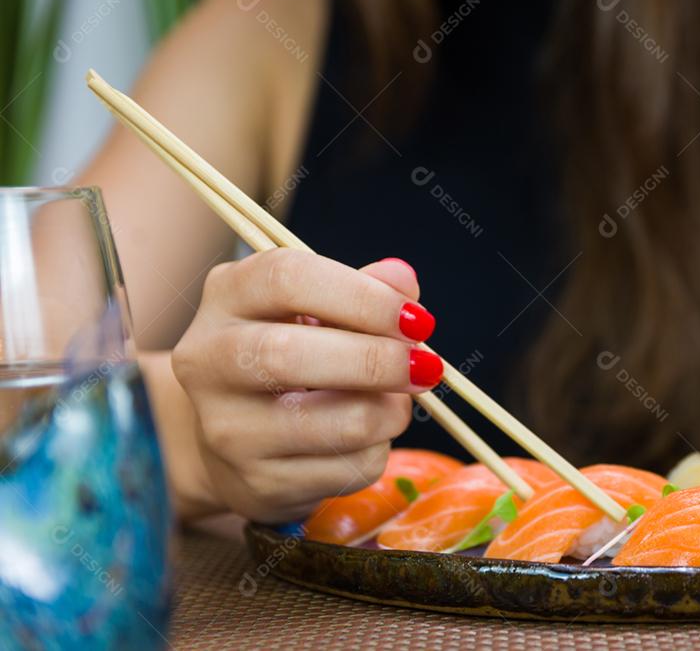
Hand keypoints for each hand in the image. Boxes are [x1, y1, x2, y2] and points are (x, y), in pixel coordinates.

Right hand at [171, 250, 440, 522]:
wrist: (235, 441)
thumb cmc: (291, 356)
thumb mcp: (316, 310)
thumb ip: (363, 290)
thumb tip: (403, 280)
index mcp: (227, 296)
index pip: (287, 279)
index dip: (363, 297)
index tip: (416, 319)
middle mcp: (209, 361)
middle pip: (289, 356)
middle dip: (377, 361)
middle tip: (427, 366)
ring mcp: (228, 430)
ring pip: (336, 422)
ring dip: (390, 411)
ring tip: (398, 401)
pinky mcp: (258, 484)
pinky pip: (349, 468)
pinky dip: (379, 450)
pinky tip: (367, 437)